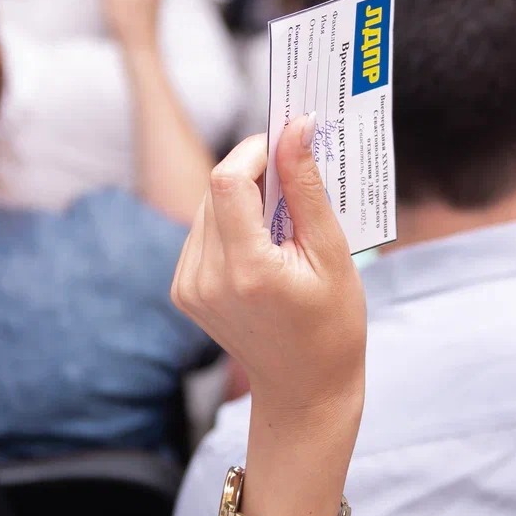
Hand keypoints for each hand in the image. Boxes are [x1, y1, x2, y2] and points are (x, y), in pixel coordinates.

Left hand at [172, 118, 366, 423]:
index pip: (227, 180)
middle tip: (295, 174)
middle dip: (255, 170)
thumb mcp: (332, 254)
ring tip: (284, 217)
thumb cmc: (332, 325)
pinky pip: (202, 230)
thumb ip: (307, 188)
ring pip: (207, 205)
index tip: (288, 142)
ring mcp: (188, 286)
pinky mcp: (183, 289)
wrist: (304, 388)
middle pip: (216, 187)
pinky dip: (231, 221)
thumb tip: (296, 128)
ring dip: (243, 194)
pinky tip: (263, 241)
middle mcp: (206, 278)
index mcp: (246, 271)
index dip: (256, 150)